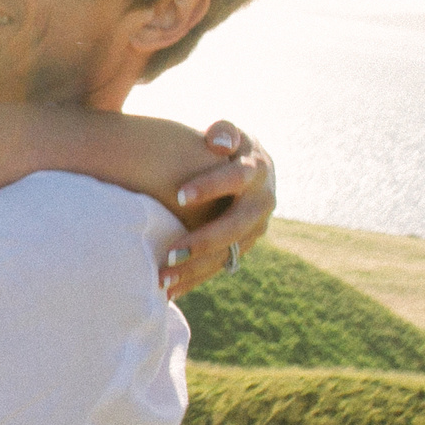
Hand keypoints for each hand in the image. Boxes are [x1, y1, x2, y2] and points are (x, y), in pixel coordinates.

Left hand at [159, 120, 275, 297]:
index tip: (179, 196)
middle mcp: (262, 203)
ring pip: (228, 253)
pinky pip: (219, 267)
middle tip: (170, 254)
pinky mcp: (242, 248)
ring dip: (196, 269)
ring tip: (163, 278)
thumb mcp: (228, 133)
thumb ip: (224, 132)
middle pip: (235, 226)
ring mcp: (255, 230)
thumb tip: (218, 143)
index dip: (210, 187)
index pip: (236, 179)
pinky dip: (194, 280)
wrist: (248, 170)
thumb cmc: (226, 146)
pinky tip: (169, 292)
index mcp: (257, 171)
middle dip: (204, 241)